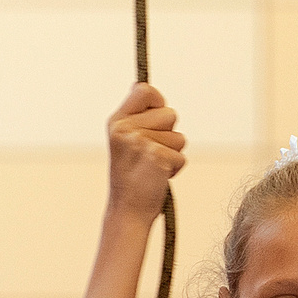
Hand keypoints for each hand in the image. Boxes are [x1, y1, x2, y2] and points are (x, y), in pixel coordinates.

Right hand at [107, 83, 186, 219]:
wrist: (127, 212)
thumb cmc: (131, 178)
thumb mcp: (126, 140)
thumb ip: (135, 115)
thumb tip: (140, 85)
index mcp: (116, 121)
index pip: (144, 90)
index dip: (158, 102)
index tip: (156, 121)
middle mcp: (124, 129)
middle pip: (170, 113)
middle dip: (168, 135)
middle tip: (151, 155)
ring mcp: (140, 142)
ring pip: (179, 137)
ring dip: (172, 153)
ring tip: (153, 167)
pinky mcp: (156, 157)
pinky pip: (181, 156)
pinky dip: (175, 168)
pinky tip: (158, 178)